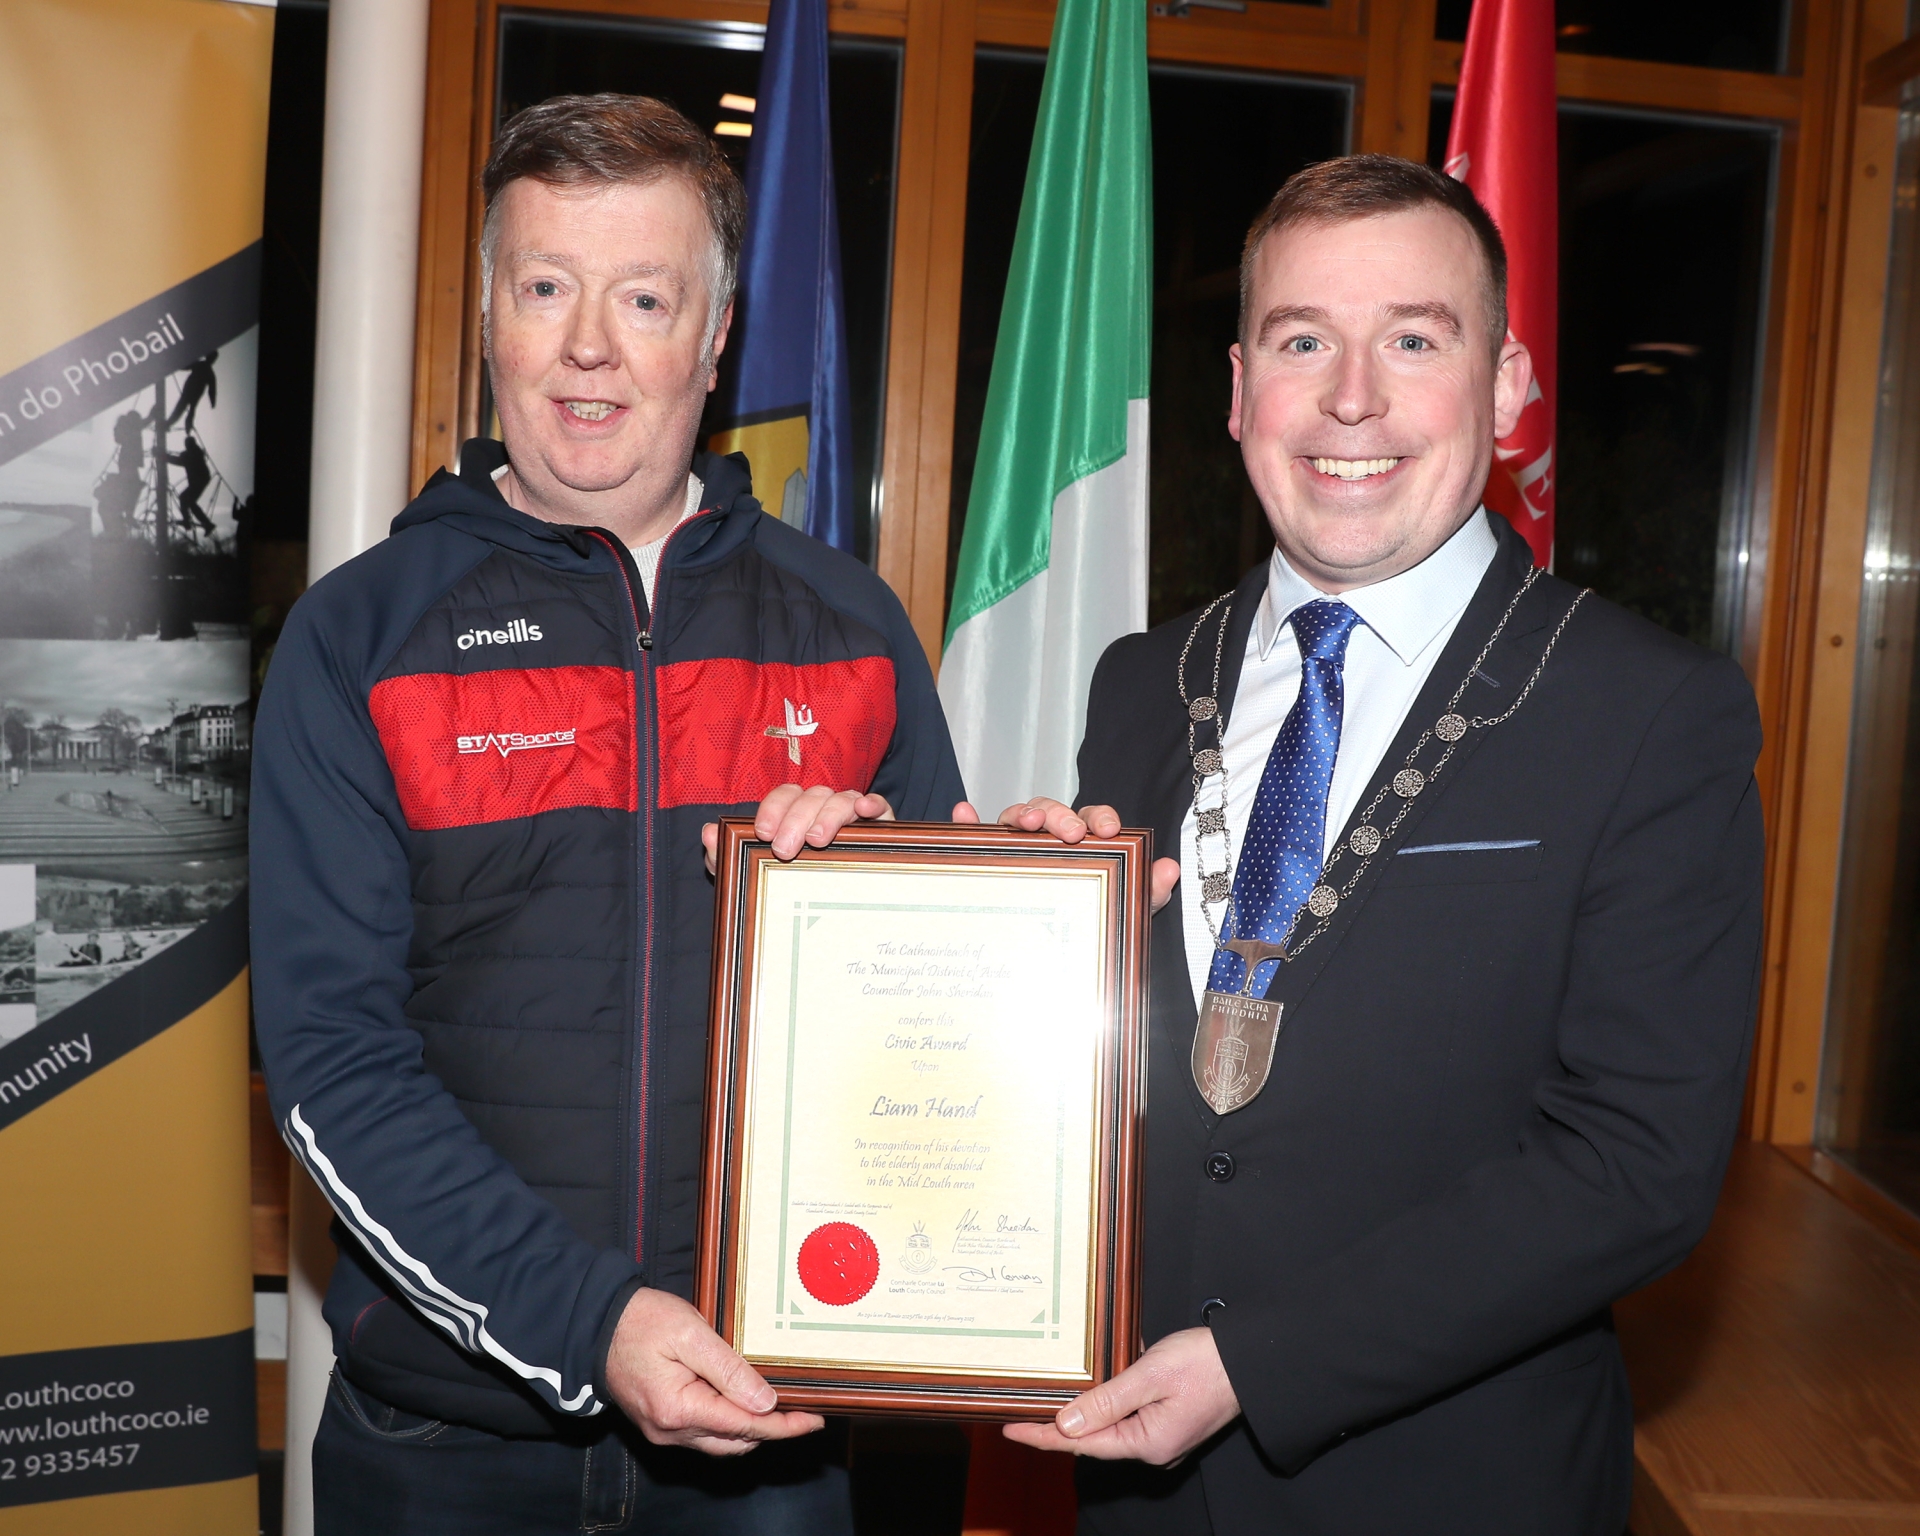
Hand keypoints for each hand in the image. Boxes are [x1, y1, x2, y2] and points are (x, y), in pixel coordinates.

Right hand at [603, 1288, 823, 1455]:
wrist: (596, 1326)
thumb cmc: (641, 1322)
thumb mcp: (690, 1333)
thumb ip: (728, 1369)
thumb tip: (764, 1401)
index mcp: (679, 1409)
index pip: (745, 1426)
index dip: (783, 1426)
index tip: (812, 1420)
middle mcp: (671, 1430)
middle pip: (736, 1441)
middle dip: (772, 1430)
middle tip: (802, 1411)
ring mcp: (663, 1431)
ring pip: (720, 1442)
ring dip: (751, 1429)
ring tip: (779, 1408)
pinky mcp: (659, 1424)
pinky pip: (703, 1434)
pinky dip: (728, 1423)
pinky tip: (742, 1403)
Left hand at [703, 785, 894, 870]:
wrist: (838, 921)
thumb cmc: (792, 888)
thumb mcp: (753, 874)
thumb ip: (724, 854)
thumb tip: (708, 832)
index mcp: (794, 813)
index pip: (785, 795)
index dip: (773, 808)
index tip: (763, 832)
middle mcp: (822, 809)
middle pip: (812, 796)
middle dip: (796, 819)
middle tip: (785, 849)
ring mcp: (852, 817)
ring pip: (841, 799)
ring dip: (829, 815)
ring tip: (818, 841)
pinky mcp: (880, 828)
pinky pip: (880, 807)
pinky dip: (873, 803)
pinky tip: (864, 810)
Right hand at [954, 799, 1179, 913]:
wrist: (1052, 958)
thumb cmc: (1090, 918)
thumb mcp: (1123, 908)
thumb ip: (1148, 891)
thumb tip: (1169, 868)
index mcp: (1083, 842)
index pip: (1091, 818)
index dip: (1099, 817)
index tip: (1108, 830)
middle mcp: (1049, 838)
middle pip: (1051, 811)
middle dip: (1060, 815)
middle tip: (1071, 833)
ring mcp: (1017, 846)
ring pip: (1015, 818)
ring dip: (1021, 813)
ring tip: (1027, 823)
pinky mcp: (988, 859)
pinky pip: (974, 838)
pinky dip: (967, 822)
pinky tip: (963, 813)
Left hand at [1002, 1327, 1238, 1464]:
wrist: (1250, 1360)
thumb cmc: (1204, 1364)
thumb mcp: (1149, 1376)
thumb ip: (1106, 1400)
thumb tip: (1067, 1423)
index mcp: (1147, 1442)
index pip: (1081, 1443)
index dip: (1042, 1435)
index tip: (1010, 1428)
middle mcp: (1153, 1447)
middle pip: (1093, 1438)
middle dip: (1057, 1425)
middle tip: (1020, 1411)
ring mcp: (1163, 1436)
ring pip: (1111, 1424)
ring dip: (1082, 1411)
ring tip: (1047, 1400)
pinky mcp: (1171, 1420)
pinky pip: (1129, 1414)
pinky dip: (1108, 1400)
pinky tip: (1092, 1386)